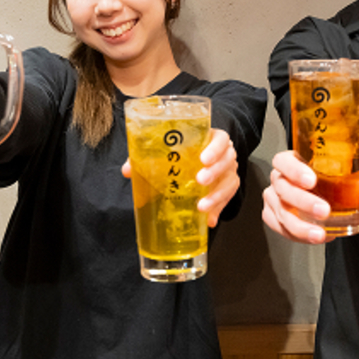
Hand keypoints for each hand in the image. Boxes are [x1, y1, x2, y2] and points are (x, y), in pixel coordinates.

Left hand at [121, 129, 240, 227]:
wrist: (198, 159)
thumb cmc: (182, 151)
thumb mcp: (167, 150)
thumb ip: (147, 156)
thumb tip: (127, 170)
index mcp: (211, 138)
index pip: (221, 139)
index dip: (215, 148)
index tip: (203, 158)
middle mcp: (224, 154)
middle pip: (228, 160)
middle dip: (215, 172)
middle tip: (200, 180)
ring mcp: (228, 171)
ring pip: (230, 181)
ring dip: (217, 195)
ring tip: (201, 206)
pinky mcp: (227, 187)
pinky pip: (227, 199)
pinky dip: (218, 210)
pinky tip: (209, 220)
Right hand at [260, 150, 358, 243]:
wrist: (330, 190)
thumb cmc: (336, 176)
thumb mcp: (354, 173)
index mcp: (294, 160)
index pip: (284, 160)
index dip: (294, 170)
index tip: (311, 180)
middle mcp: (280, 178)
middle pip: (282, 188)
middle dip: (302, 202)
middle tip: (324, 211)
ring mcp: (275, 198)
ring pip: (279, 211)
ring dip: (299, 225)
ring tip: (320, 234)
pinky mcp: (275, 216)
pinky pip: (279, 227)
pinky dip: (295, 235)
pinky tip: (314, 237)